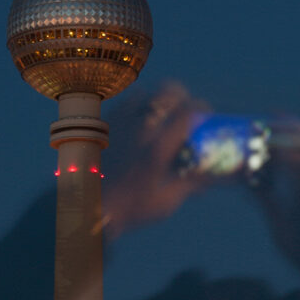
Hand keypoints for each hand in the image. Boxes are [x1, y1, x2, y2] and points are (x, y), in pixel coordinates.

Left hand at [100, 82, 210, 238]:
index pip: (189, 112)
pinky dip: (138, 107)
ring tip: (162, 115)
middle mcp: (141, 128)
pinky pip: (125, 103)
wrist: (85, 206)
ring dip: (159, 100)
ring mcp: (121, 123)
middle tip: (186, 109)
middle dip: (183, 96)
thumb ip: (192, 184)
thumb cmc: (128, 208)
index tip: (207, 115)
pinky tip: (139, 123)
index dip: (203, 109)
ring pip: (147, 93)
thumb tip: (213, 177)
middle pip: (169, 90)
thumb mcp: (166, 201)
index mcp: (159, 147)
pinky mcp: (105, 125)